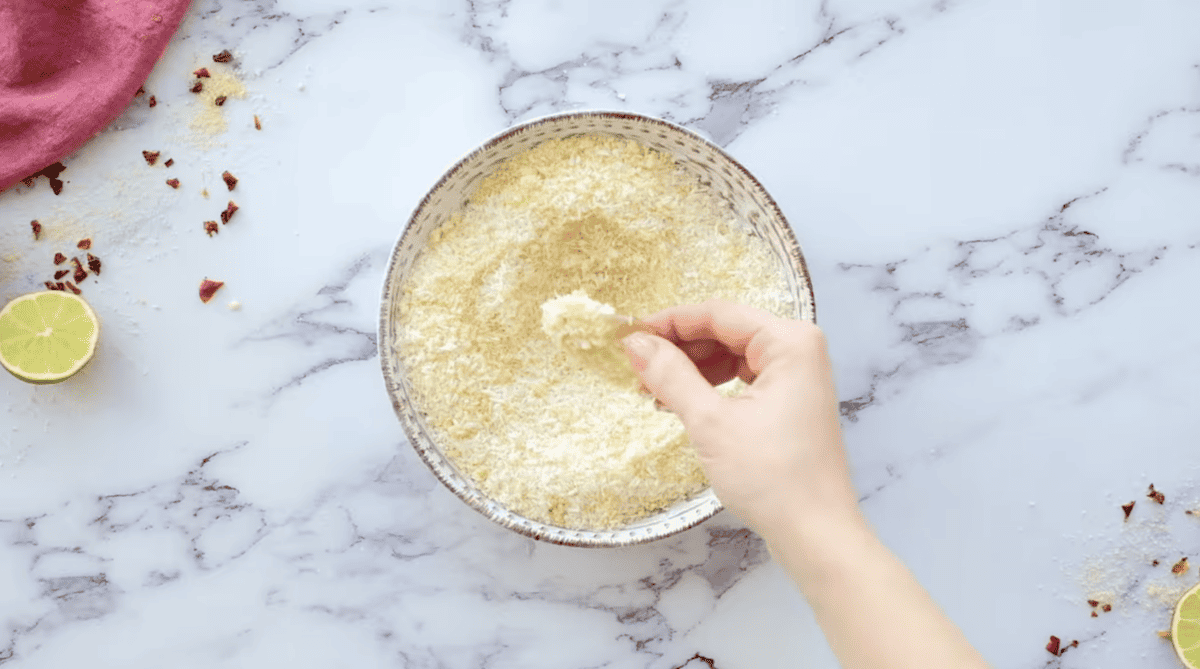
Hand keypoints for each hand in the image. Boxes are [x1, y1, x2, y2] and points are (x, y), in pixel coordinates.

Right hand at [620, 299, 857, 536]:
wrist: (815, 534)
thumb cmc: (772, 478)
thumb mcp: (711, 422)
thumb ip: (671, 376)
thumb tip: (636, 344)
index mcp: (789, 342)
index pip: (718, 314)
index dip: (669, 322)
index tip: (629, 336)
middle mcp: (799, 350)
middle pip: (725, 331)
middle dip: (679, 347)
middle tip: (636, 367)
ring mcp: (797, 378)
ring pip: (731, 356)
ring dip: (691, 369)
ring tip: (653, 390)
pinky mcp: (790, 404)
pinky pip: (742, 380)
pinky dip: (710, 387)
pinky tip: (681, 403)